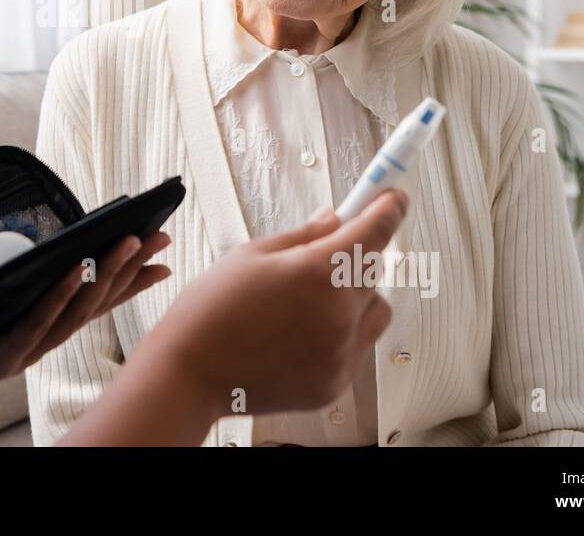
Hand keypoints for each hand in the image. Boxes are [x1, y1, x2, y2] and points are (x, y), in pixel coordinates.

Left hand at [0, 231, 171, 389]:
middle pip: (97, 303)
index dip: (132, 279)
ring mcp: (26, 352)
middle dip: (131, 269)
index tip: (162, 255)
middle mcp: (42, 342)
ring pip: (75, 311)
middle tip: (158, 237)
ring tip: (126, 243)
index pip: (98, 301)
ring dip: (104, 273)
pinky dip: (59, 294)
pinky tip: (77, 270)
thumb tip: (39, 233)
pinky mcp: (4, 357)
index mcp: (44, 327)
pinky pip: (38, 320)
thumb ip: (18, 270)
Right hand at [145, 188, 407, 418]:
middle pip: (375, 273)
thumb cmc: (211, 309)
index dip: (388, 209)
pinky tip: (297, 336)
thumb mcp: (252, 255)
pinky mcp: (335, 385)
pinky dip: (339, 336)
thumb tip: (336, 220)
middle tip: (321, 259)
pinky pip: (355, 349)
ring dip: (356, 300)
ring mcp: (341, 354)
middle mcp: (340, 314)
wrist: (189, 374)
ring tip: (308, 304)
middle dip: (355, 259)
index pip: (375, 232)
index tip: (393, 199)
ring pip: (374, 313)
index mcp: (319, 272)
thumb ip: (303, 237)